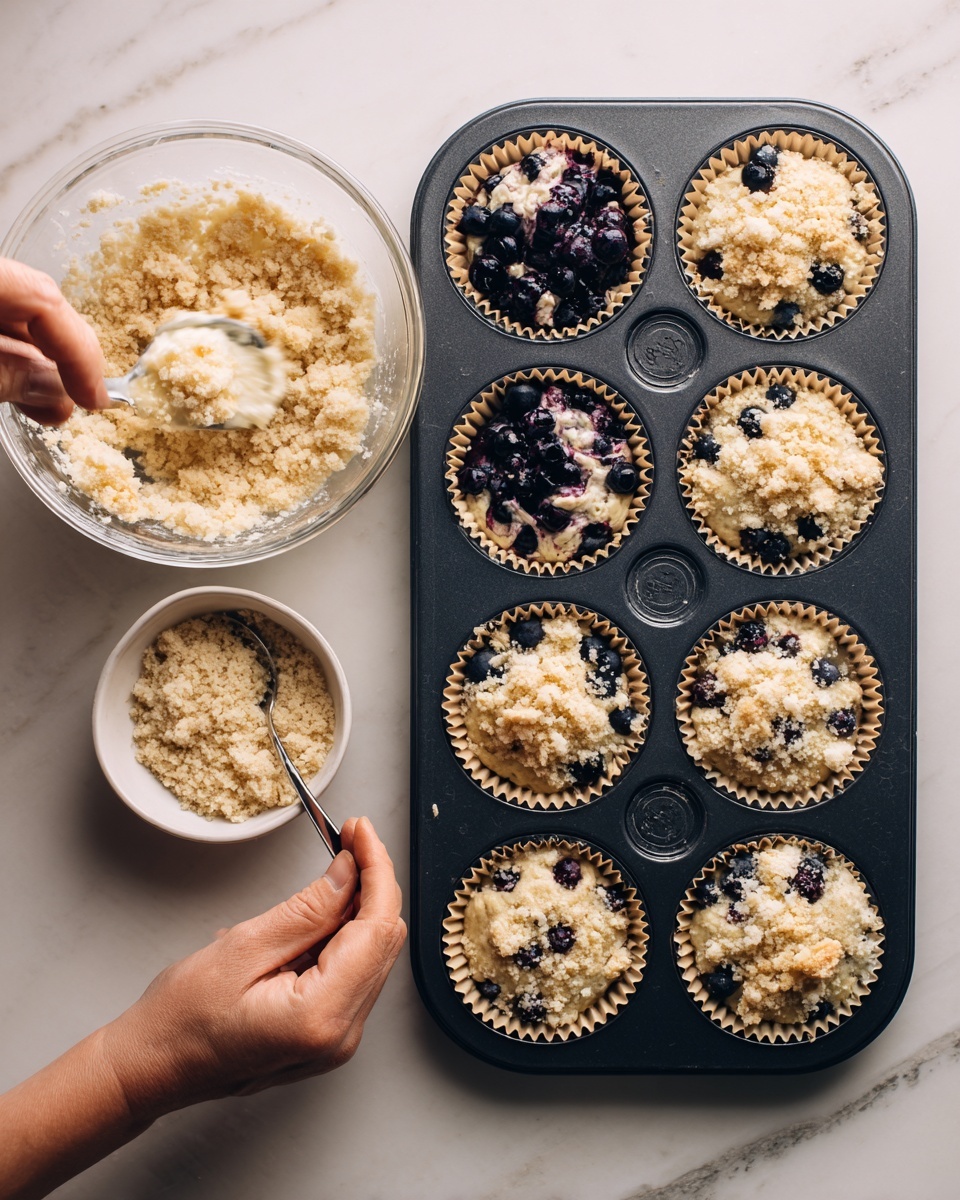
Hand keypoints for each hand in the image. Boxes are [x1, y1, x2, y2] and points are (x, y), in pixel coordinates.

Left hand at [0, 257, 108, 423]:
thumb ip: (3, 375)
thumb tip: (53, 390)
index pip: (43, 302)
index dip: (79, 352)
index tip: (94, 398)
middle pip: (35, 303)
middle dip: (64, 356)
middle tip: (80, 400)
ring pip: (16, 315)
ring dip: (37, 363)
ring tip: (46, 406)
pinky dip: (9, 355)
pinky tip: (17, 386)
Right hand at [100, 816, 405, 1113]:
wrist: (150, 1069)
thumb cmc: (179, 1020)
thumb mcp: (243, 947)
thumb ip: (307, 909)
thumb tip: (350, 873)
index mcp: (321, 1016)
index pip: (377, 928)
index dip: (376, 870)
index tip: (360, 831)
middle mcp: (341, 1036)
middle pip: (384, 941)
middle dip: (372, 883)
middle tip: (349, 840)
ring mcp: (337, 1041)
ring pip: (373, 954)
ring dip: (359, 906)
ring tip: (333, 871)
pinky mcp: (328, 1035)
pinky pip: (353, 973)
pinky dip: (344, 935)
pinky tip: (321, 912)